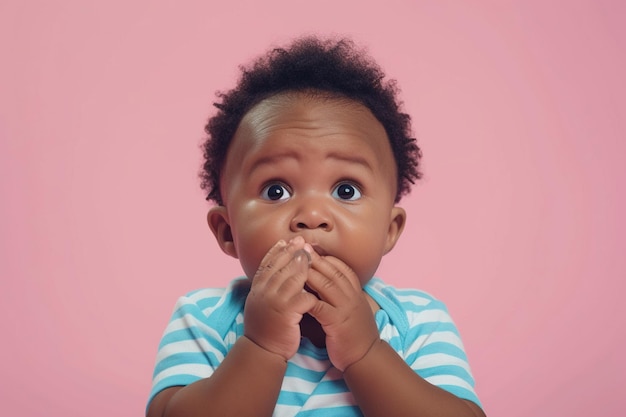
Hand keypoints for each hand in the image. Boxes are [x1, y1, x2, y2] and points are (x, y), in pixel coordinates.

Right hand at [244, 237, 318, 360]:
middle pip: (281, 264)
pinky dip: (312, 289)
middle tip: (303, 241)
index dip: (278, 250)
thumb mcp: (261, 302)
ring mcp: (275, 300)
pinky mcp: (287, 312)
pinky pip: (304, 295)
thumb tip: (274, 271)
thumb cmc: (265, 327)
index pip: (267, 262)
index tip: (288, 240)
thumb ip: (266, 286)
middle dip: (293, 251)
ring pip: (293, 276)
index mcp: (257, 288)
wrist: (262, 350)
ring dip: (304, 265)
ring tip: (313, 256)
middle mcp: (263, 291)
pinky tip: (320, 283)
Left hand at [305, 252, 379, 370]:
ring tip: (294, 264)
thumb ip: (342, 294)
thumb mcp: (352, 308)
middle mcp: (352, 296)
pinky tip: (295, 292)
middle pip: (332, 272)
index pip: (341, 268)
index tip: (311, 249)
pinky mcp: (337, 322)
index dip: (326, 257)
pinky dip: (307, 297)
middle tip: (300, 248)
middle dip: (315, 259)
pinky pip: (320, 306)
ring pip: (326, 284)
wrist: (365, 356)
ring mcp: (345, 308)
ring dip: (310, 273)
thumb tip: (326, 282)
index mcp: (355, 292)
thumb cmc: (354, 333)